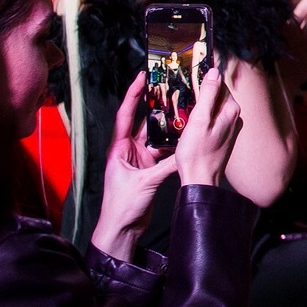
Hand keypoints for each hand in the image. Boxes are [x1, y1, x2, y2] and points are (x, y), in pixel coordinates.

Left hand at [94, 75, 179, 261]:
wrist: (121, 229)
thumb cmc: (122, 206)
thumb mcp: (145, 182)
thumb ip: (166, 166)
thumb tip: (187, 152)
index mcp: (119, 148)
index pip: (125, 115)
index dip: (132, 95)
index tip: (141, 76)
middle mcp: (128, 150)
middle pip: (144, 123)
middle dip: (156, 107)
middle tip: (172, 90)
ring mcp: (139, 159)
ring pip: (156, 137)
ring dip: (168, 126)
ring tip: (184, 110)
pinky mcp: (148, 170)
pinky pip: (163, 151)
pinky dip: (174, 145)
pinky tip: (186, 138)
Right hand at [174, 64, 242, 188]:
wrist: (200, 180)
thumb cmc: (197, 153)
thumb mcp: (199, 119)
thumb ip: (208, 95)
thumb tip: (214, 73)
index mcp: (231, 111)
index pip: (220, 85)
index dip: (205, 78)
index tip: (193, 72)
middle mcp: (235, 118)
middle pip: (217, 96)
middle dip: (202, 93)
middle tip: (184, 92)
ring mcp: (230, 128)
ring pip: (214, 109)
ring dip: (201, 106)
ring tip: (185, 108)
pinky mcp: (223, 137)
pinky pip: (212, 120)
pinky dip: (202, 118)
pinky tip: (190, 123)